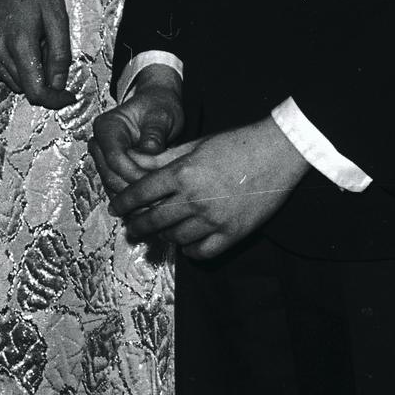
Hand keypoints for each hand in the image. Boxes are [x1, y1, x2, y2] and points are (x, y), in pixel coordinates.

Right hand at [0, 0, 73, 106]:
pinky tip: (24, 42)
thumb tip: (59, 85)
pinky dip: (14, 65)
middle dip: (43, 83)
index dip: (54, 100)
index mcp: (19, 44)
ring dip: (28, 75)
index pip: (35, 92)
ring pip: (9, 80)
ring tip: (40, 45)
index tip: (68, 96)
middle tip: (56, 59)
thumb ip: (59, 55)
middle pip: (21, 88)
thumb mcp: (58, 18)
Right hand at [89, 67, 184, 203]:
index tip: (153, 181)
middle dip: (133, 189)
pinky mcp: (113, 170)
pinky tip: (151, 204)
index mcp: (107, 126)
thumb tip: (150, 150)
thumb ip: (154, 132)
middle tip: (158, 198)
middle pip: (110, 175)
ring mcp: (104, 158)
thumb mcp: (161, 115)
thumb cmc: (159, 107)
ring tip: (157, 204)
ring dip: (133, 197)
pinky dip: (133, 198)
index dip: (133, 173)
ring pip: (112, 186)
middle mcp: (100, 143)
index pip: (114, 158)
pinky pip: (118, 189)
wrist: (158, 106)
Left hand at [104, 114, 308, 260]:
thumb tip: (135, 165)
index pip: (141, 193)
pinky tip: (186, 243)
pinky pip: (201, 252)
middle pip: (153, 220)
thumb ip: (165, 159)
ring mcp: (214, 219)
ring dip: (164, 235)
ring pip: (175, 237)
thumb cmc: (236, 143)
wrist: (278, 152)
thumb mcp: (196, 145)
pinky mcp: (232, 233)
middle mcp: (195, 199)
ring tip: (160, 232)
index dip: (124, 202)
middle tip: (131, 228)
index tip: (116, 208)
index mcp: (183, 173)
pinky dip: (190, 250)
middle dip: (137, 225)